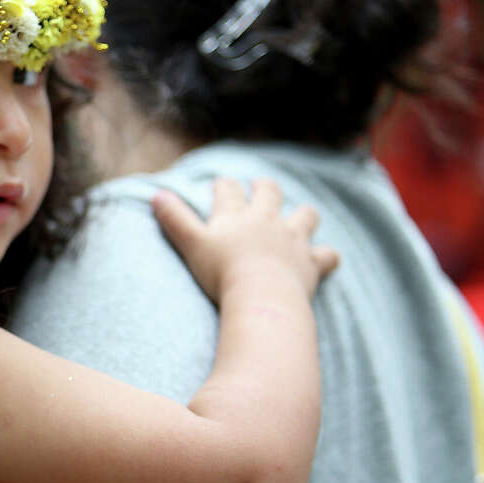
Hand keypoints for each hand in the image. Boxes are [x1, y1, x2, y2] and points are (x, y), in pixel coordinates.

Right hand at [151, 179, 337, 302]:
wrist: (261, 296)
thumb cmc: (222, 271)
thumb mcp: (191, 243)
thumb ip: (174, 219)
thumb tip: (156, 195)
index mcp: (236, 214)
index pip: (228, 189)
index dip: (223, 186)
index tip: (220, 187)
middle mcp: (267, 220)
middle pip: (270, 192)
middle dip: (264, 188)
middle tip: (260, 188)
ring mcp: (293, 240)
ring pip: (305, 215)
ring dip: (302, 214)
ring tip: (300, 217)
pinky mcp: (311, 264)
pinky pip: (327, 255)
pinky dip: (326, 256)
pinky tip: (323, 259)